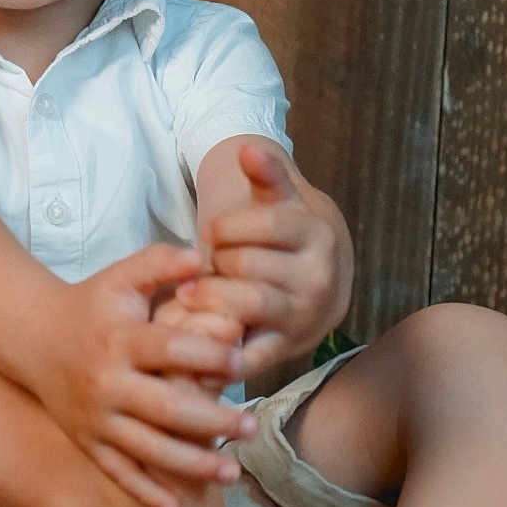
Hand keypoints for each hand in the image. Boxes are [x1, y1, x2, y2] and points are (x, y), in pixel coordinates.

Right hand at [32, 243, 257, 506]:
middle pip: (166, 407)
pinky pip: (117, 471)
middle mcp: (106, 382)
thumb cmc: (91, 305)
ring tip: (232, 472)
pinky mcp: (87, 440)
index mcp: (119, 339)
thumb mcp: (121, 278)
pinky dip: (143, 492)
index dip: (210, 355)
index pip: (170, 349)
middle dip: (212, 420)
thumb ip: (160, 263)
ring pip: (147, 448)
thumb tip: (200, 257)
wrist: (31, 337)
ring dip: (190, 464)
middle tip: (253, 425)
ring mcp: (95, 417)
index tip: (243, 362)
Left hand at [177, 143, 349, 375]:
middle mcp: (316, 278)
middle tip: (198, 263)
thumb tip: (246, 149)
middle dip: (217, 261)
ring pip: (250, 304)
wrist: (317, 286)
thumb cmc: (283, 238)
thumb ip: (264, 176)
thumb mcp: (279, 203)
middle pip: (249, 263)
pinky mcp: (284, 350)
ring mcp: (302, 316)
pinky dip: (221, 355)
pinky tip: (195, 343)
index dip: (228, 227)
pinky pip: (250, 356)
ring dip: (212, 298)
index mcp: (316, 234)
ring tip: (188, 292)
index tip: (211, 230)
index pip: (264, 225)